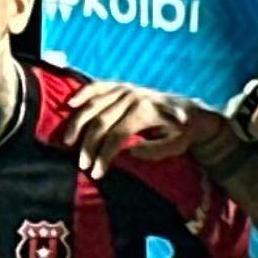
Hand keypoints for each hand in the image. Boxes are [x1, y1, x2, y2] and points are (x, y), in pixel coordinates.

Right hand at [65, 79, 203, 176]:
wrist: (189, 110)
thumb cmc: (182, 132)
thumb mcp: (176, 145)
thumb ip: (155, 151)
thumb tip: (130, 151)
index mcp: (145, 111)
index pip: (116, 135)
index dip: (104, 155)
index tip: (96, 172)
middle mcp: (133, 97)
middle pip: (101, 122)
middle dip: (89, 145)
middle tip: (82, 164)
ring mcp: (126, 89)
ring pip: (94, 104)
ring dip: (78, 124)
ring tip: (68, 142)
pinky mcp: (122, 85)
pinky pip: (97, 86)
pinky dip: (82, 93)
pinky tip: (70, 104)